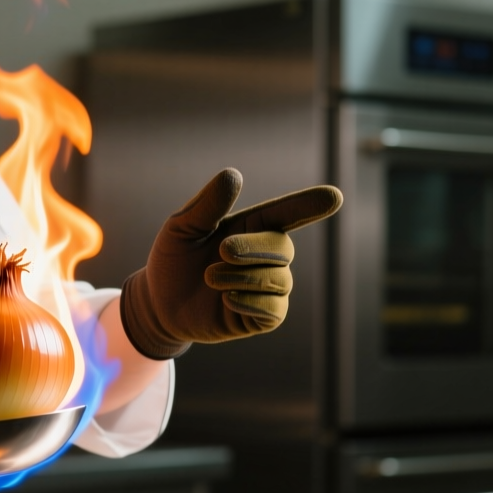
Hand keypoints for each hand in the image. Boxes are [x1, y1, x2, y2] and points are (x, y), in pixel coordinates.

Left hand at [119, 169, 342, 359]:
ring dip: (242, 277)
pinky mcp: (262, 317)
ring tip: (210, 278)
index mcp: (251, 227)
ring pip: (278, 280)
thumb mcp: (181, 228)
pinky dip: (250, 302)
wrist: (158, 304)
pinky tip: (226, 299)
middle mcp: (266, 256)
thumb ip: (207, 204)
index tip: (334, 196)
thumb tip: (234, 175)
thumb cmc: (173, 260)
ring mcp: (267, 288)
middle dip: (254, 248)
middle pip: (283, 247)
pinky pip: (274, 310)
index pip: (287, 213)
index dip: (309, 206)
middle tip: (222, 251)